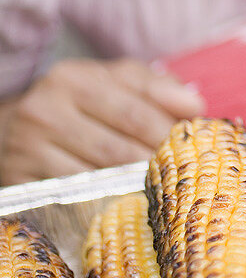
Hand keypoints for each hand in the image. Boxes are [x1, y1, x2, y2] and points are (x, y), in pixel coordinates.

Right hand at [0, 58, 205, 185]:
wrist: (12, 129)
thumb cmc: (78, 105)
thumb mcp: (114, 84)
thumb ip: (156, 87)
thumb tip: (194, 104)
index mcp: (75, 78)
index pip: (134, 107)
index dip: (168, 129)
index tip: (194, 144)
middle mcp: (47, 107)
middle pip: (119, 144)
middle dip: (156, 161)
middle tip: (184, 174)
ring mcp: (30, 146)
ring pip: (100, 173)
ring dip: (137, 183)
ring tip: (163, 188)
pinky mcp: (22, 179)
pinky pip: (77, 194)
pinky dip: (108, 198)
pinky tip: (129, 199)